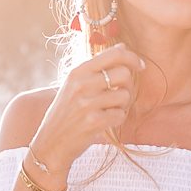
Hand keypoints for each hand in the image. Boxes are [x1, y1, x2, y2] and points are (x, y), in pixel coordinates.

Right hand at [30, 43, 144, 172]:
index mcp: (77, 72)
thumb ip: (97, 67)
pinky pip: (120, 115)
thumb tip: (122, 47)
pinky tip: (106, 122)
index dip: (132, 58)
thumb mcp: (73, 85)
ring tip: (109, 110)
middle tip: (120, 95)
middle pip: (124, 74)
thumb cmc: (65, 113)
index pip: (114, 54)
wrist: (50, 143)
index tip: (140, 66)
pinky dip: (117, 119)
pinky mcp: (94, 122)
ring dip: (122, 105)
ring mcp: (87, 103)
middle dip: (128, 85)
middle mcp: (81, 85)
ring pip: (125, 96)